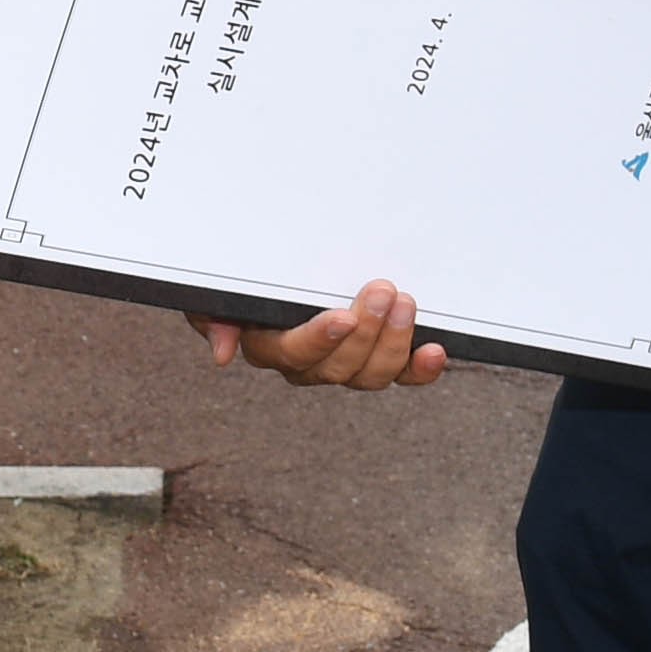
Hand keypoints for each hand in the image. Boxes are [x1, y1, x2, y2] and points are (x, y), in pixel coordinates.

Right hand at [187, 278, 445, 391]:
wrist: (277, 275)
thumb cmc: (247, 285)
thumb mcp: (221, 294)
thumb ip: (217, 318)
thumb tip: (222, 352)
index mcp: (270, 348)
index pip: (295, 353)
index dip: (320, 339)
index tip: (341, 317)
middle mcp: (309, 366)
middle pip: (339, 367)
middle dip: (366, 330)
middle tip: (382, 291)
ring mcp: (346, 366)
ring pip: (371, 375)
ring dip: (394, 342)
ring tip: (405, 302)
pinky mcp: (378, 361)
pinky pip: (402, 376)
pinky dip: (421, 368)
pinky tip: (434, 350)